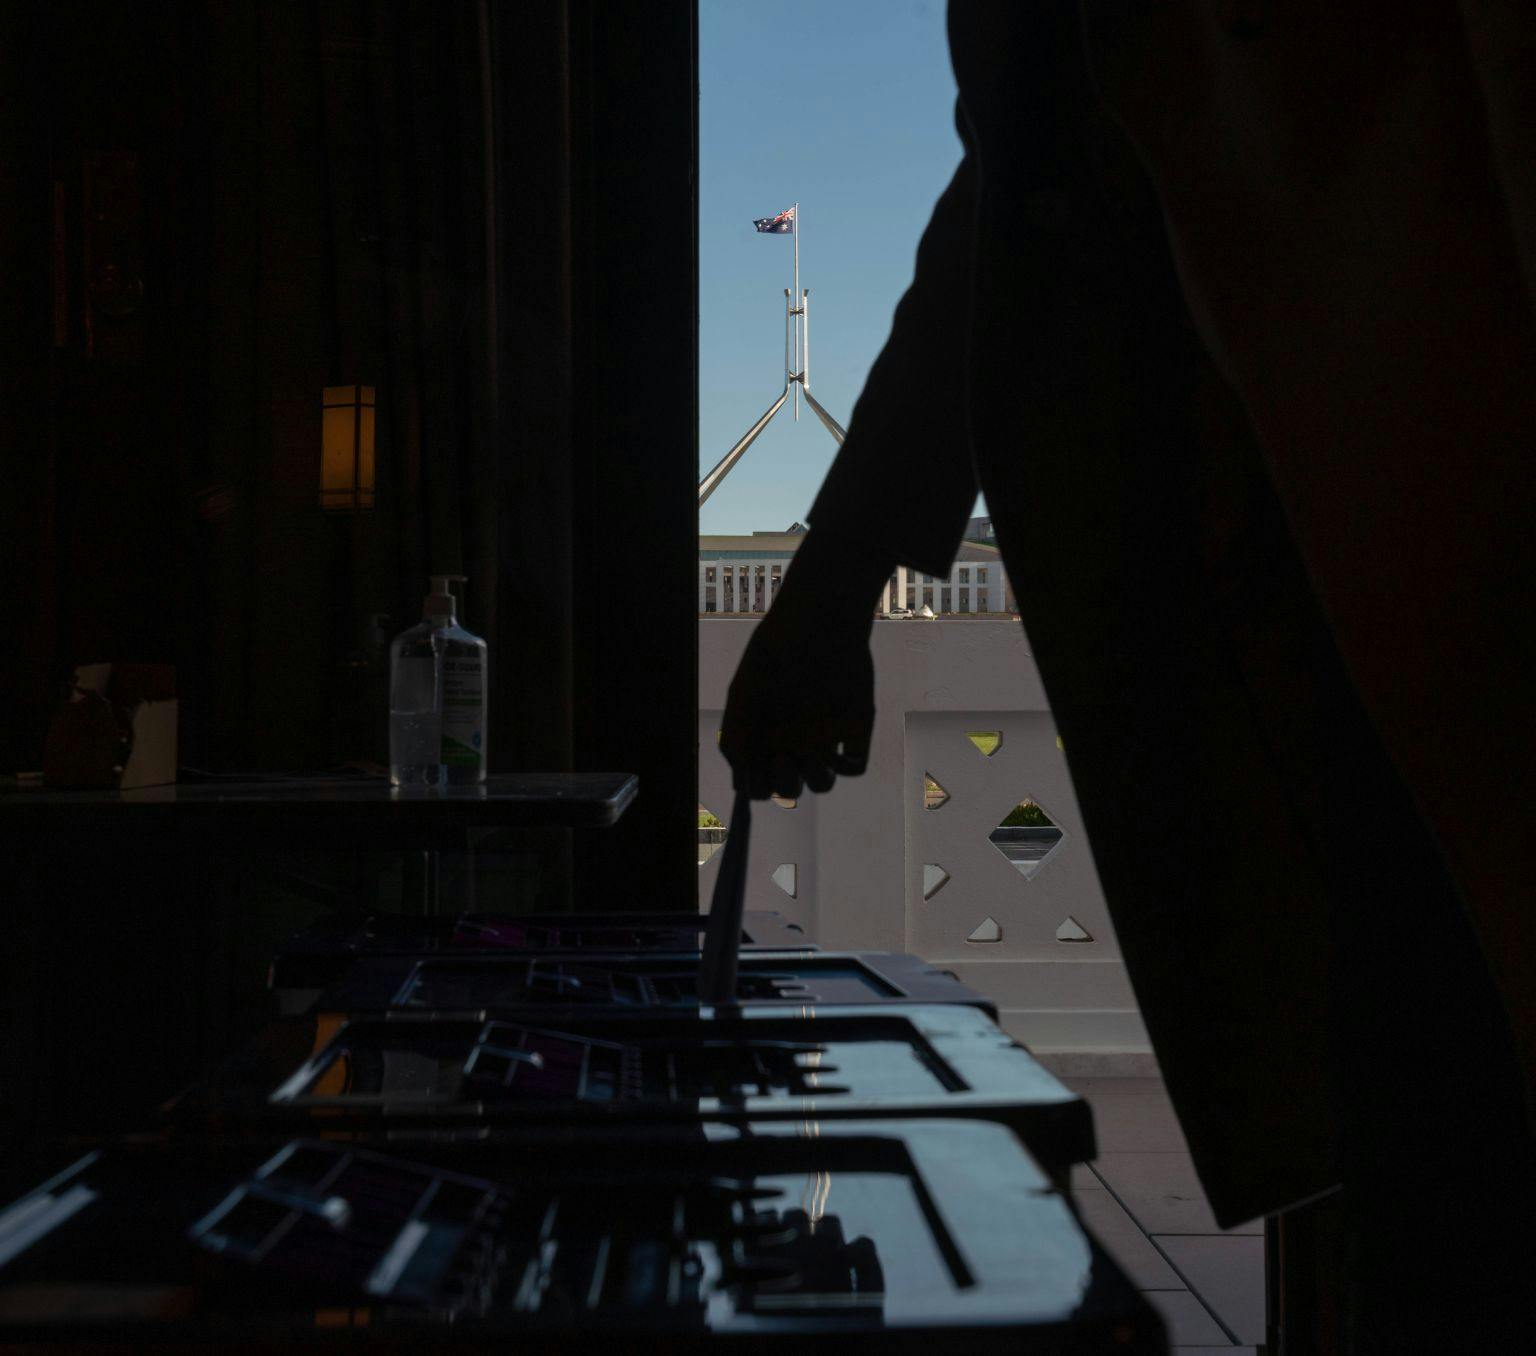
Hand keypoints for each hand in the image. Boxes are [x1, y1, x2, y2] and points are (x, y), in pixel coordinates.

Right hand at [720, 532, 887, 799]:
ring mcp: (825, 737)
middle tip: (784, 757)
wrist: (818, 623)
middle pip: (789, 789)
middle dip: (784, 784)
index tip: (755, 771)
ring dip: (815, 780)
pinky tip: (834, 746)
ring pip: (822, 783)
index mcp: (764, 736)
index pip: (758, 783)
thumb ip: (735, 739)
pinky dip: (845, 766)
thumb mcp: (743, 695)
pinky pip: (854, 766)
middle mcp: (794, 741)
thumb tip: (741, 782)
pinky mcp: (855, 728)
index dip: (756, 786)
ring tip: (811, 755)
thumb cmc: (775, 653)